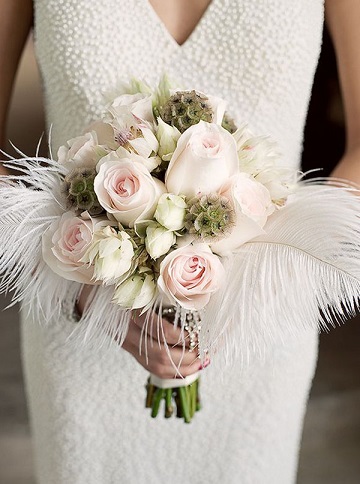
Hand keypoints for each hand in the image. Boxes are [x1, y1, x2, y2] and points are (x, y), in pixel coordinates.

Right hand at [76, 287, 201, 378]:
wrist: (89, 292)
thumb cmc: (119, 280)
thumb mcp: (136, 277)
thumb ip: (158, 284)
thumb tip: (195, 289)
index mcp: (130, 308)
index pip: (160, 330)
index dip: (184, 336)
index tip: (202, 333)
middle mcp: (127, 329)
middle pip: (160, 353)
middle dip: (187, 356)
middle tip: (207, 349)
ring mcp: (126, 342)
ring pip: (155, 365)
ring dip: (182, 367)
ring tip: (202, 361)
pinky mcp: (128, 348)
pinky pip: (150, 366)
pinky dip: (170, 371)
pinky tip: (188, 368)